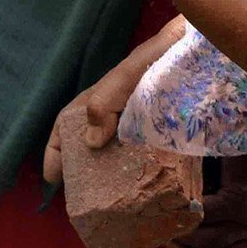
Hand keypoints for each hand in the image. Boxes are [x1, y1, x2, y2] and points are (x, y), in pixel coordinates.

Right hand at [41, 15, 187, 185]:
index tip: (51, 178)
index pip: (68, 124)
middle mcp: (115, 113)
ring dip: (111, 172)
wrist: (195, 50)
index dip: (57, 149)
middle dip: (82, 166)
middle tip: (80, 195)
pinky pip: (146, 154)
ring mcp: (138, 123)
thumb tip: (89, 143)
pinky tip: (145, 186)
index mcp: (100, 99)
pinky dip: (141, 170)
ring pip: (116, 151)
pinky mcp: (161, 131)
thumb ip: (103, 103)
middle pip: (89, 143)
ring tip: (109, 197)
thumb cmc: (155, 59)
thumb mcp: (124, 78)